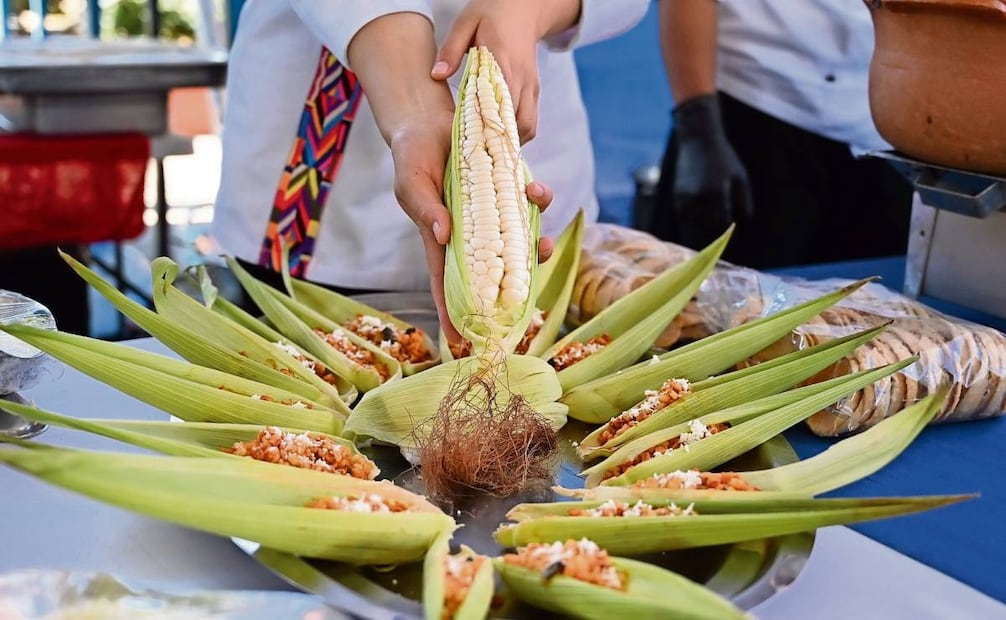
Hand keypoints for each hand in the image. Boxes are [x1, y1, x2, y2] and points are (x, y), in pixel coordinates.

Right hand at [389, 120, 554, 345]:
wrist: (430, 117)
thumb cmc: (413, 155)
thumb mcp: (411, 182)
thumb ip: (425, 209)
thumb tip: (444, 234)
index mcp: (440, 239)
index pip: (446, 284)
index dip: (453, 313)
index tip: (463, 342)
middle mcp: (469, 232)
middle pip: (491, 271)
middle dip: (511, 287)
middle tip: (525, 299)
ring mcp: (489, 212)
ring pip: (516, 241)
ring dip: (534, 247)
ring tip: (545, 244)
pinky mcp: (505, 189)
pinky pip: (526, 203)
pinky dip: (535, 199)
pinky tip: (536, 190)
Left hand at [432, 0, 579, 142]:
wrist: (523, 7)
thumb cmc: (491, 13)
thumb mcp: (466, 23)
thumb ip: (451, 49)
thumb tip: (437, 74)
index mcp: (503, 61)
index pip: (499, 101)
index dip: (487, 125)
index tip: (471, 142)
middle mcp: (522, 78)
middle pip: (517, 122)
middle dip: (498, 142)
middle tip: (475, 156)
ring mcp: (531, 87)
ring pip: (528, 126)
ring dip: (510, 141)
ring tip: (487, 152)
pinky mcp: (534, 91)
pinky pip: (530, 121)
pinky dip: (517, 135)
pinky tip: (498, 140)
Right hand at [672, 94, 752, 239]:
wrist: (698, 138)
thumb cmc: (723, 155)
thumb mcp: (740, 174)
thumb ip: (743, 197)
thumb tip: (746, 218)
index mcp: (718, 192)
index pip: (722, 222)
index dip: (725, 236)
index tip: (728, 246)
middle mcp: (700, 197)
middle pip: (706, 227)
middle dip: (711, 239)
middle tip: (715, 254)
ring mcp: (686, 196)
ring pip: (691, 225)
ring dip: (698, 235)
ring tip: (703, 247)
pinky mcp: (677, 195)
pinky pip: (683, 217)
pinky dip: (688, 225)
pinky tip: (693, 231)